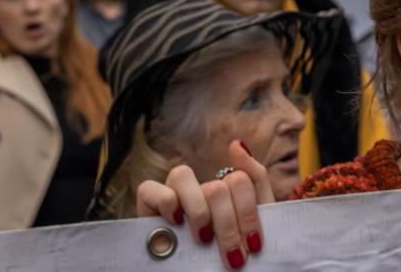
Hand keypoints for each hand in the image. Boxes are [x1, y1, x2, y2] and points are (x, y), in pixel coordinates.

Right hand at [137, 141, 272, 268]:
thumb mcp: (251, 225)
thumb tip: (236, 143)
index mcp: (226, 192)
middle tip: (233, 257)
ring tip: (204, 239)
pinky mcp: (146, 210)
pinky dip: (165, 202)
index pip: (240, 178)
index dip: (249, 213)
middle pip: (217, 184)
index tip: (254, 245)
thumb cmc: (227, 258)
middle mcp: (199, 190)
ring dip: (199, 211)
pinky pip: (148, 188)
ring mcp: (172, 198)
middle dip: (228, 224)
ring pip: (181, 174)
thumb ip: (254, 179)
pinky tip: (176, 223)